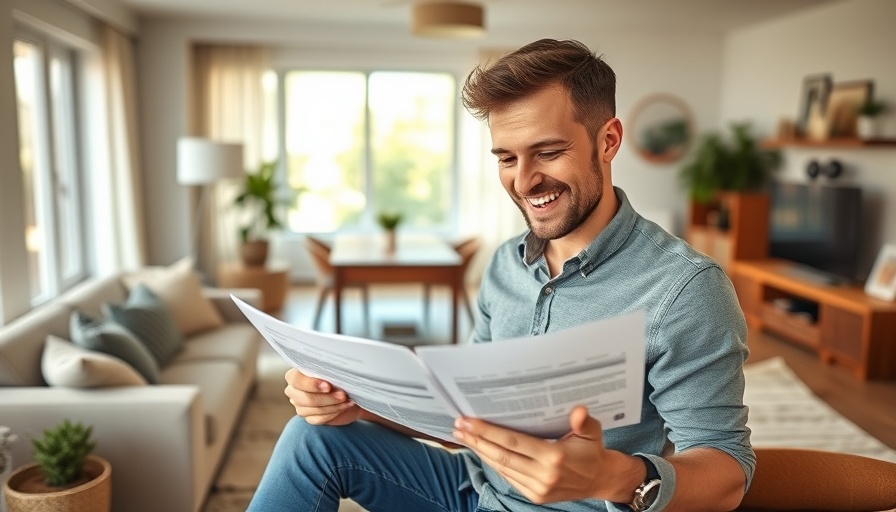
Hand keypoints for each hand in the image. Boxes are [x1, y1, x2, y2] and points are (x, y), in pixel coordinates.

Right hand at [284, 368, 360, 425]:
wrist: (350, 391)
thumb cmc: (340, 376)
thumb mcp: (335, 370)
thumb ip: (329, 370)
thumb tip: (334, 371)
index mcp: (297, 374)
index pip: (295, 379)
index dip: (310, 384)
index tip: (328, 386)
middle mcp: (295, 390)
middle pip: (303, 398)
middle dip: (326, 397)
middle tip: (342, 395)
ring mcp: (300, 405)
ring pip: (311, 410)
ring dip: (332, 406)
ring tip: (346, 400)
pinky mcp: (309, 417)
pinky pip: (317, 419)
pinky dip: (332, 413)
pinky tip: (343, 407)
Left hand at [453, 406, 635, 503]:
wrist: (599, 480)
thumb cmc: (592, 450)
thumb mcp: (592, 432)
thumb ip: (584, 421)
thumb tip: (579, 410)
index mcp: (554, 456)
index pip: (513, 442)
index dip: (488, 431)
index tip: (468, 421)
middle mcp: (543, 474)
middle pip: (501, 455)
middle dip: (476, 440)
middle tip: (457, 426)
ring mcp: (538, 488)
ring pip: (501, 468)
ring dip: (480, 452)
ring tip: (463, 437)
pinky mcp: (535, 496)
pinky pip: (509, 478)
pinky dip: (493, 464)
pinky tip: (482, 452)